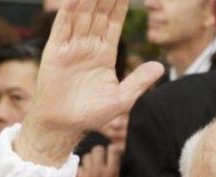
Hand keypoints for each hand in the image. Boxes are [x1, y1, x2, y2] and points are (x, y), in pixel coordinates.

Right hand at [14, 0, 163, 165]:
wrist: (64, 125)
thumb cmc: (91, 114)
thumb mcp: (121, 98)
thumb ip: (139, 81)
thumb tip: (160, 67)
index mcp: (104, 53)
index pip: (114, 22)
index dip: (120, 3)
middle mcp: (88, 46)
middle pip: (99, 12)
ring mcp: (71, 47)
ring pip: (82, 14)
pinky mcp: (55, 52)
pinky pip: (63, 27)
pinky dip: (69, 11)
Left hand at [76, 144, 122, 176]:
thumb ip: (114, 169)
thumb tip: (114, 159)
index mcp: (112, 171)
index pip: (113, 150)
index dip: (113, 148)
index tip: (112, 152)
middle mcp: (100, 169)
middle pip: (97, 149)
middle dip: (99, 152)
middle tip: (100, 158)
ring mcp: (88, 173)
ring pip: (86, 156)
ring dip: (89, 160)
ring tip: (91, 166)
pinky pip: (79, 167)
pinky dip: (82, 170)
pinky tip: (85, 175)